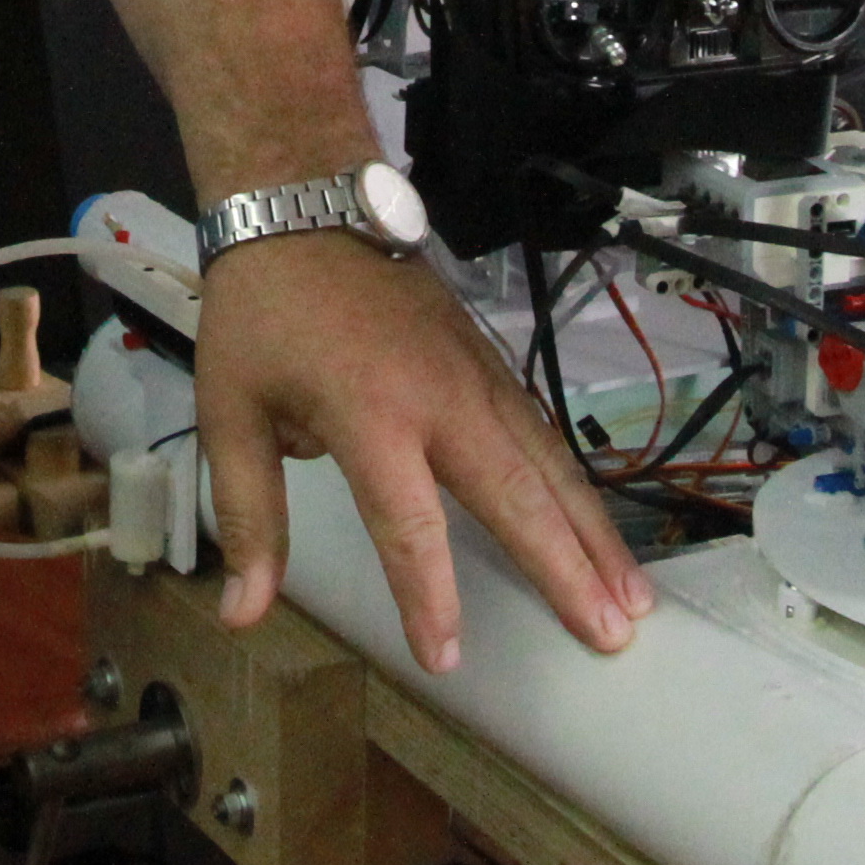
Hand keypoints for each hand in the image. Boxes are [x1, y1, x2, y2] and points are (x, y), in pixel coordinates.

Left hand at [192, 231, 650, 670]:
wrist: (305, 205)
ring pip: (550, 464)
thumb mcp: (230, 413)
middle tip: (611, 634)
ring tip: (634, 598)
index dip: (429, 597)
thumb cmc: (262, 314)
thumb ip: (248, 518)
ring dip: (594, 532)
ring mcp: (477, 376)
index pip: (407, 524)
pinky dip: (579, 486)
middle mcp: (440, 398)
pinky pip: (545, 433)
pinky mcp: (491, 363)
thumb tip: (242, 613)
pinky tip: (601, 531)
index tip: (446, 658)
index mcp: (370, 414)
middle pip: (516, 494)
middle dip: (565, 569)